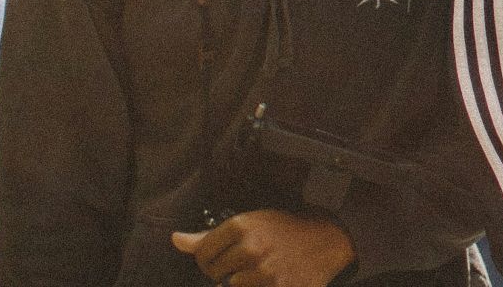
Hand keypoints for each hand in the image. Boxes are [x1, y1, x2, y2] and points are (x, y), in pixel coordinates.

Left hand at [171, 209, 355, 286]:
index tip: (222, 258)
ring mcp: (263, 270)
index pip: (202, 253)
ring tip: (257, 271)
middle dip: (223, 272)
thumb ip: (210, 235)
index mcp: (241, 225)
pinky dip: (254, 286)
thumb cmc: (285, 229)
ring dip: (240, 283)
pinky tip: (266, 280)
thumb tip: (176, 240)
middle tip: (243, 264)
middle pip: (213, 273)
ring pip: (230, 286)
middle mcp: (250, 247)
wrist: (326, 239)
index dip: (209, 259)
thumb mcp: (250, 223)